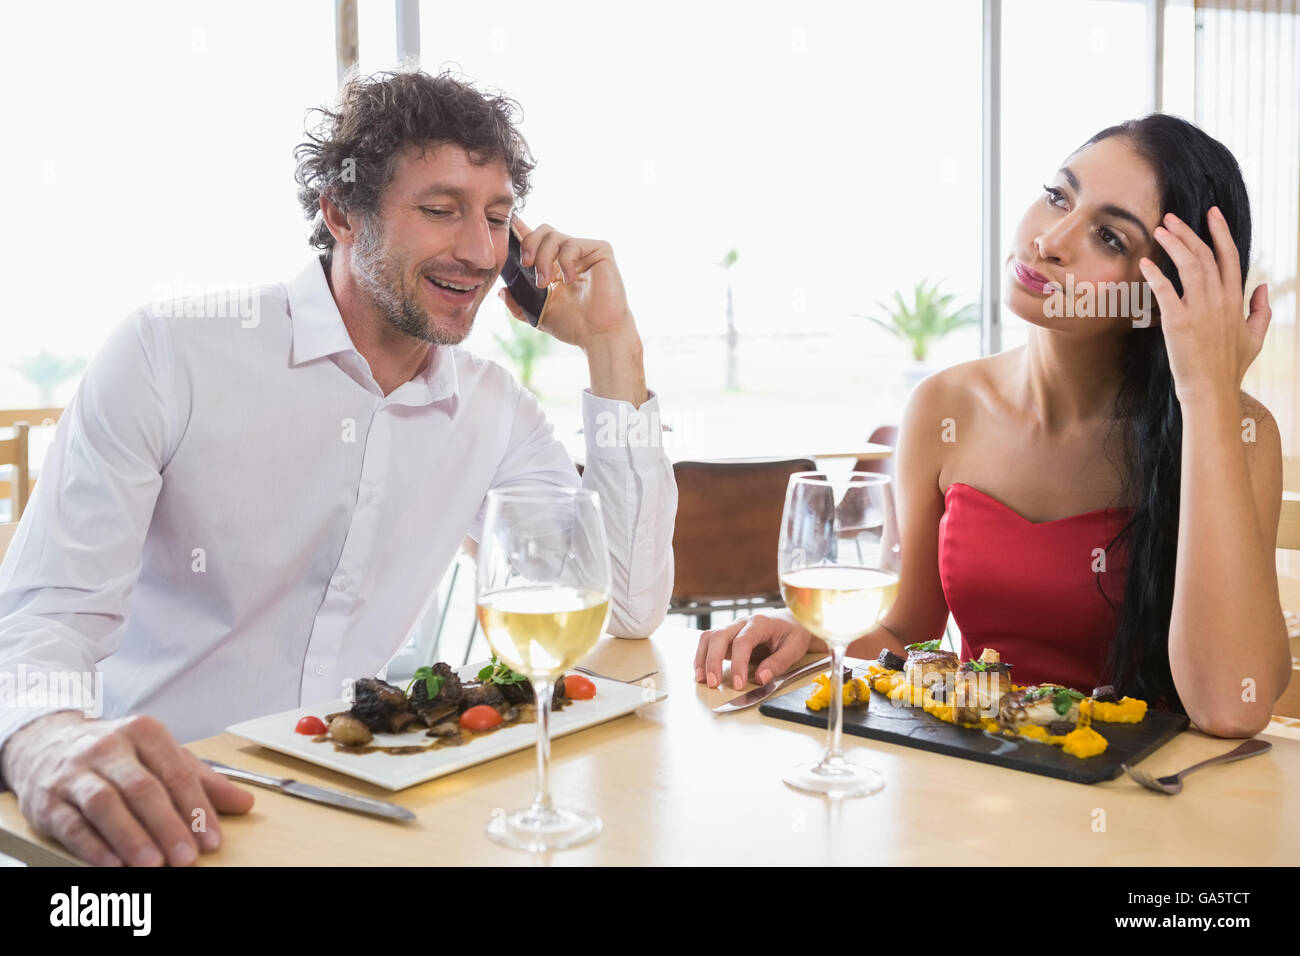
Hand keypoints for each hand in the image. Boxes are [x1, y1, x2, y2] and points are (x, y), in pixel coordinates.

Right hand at [1, 711, 253, 865]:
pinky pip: (72, 824)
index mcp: (143, 732)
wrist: (45, 744)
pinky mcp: (48, 799)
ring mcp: (74, 772)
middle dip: (166, 825)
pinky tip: (113, 865)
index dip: (196, 808)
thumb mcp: (160, 757)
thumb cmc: (116, 755)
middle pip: (142, 788)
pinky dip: (93, 847)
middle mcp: (108, 747)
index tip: (211, 840)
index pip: (176, 772)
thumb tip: (246, 803)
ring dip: (131, 837)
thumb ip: (202, 782)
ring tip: (153, 864)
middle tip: (186, 858)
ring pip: (105, 804)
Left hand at [500, 217, 635, 349]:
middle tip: (526, 265)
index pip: (535, 240)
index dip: (520, 232)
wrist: (598, 334)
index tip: (507, 232)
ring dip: (543, 258)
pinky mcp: (600, 250)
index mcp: (554, 265)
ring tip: (545, 283)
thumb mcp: (536, 315)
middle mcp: (569, 255)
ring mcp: (584, 252)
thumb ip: (517, 304)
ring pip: (554, 235)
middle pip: (543, 230)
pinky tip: (569, 279)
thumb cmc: (573, 326)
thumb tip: (500, 291)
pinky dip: (564, 261)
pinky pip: (572, 244)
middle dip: (528, 244)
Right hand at [694, 613, 813, 690]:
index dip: (738, 664)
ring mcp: (733, 627)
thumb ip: (778, 663)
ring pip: (709, 637)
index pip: (742, 642)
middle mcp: (742, 622)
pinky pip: (709, 642)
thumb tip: (761, 679)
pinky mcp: (728, 636)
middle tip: (713, 683)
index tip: (738, 684)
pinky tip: (702, 672)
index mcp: (760, 623)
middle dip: (713, 661)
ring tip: (702, 679)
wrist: (792, 621)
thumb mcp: (795, 647)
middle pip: (719, 636)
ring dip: (703, 658)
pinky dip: (702, 657)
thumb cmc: (794, 633)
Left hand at [1140, 207, 1271, 405]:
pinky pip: (1166, 290)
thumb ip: (1261, 311)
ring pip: (1188, 266)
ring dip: (1173, 245)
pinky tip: (1146, 262)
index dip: (1220, 232)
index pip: (1230, 257)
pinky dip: (1156, 274)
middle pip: (1205, 255)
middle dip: (1189, 232)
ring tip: (1159, 231)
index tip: (1211, 213)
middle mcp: (1219, 300)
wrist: (1212, 391)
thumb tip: (1264, 287)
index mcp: (1235, 300)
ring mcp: (1200, 309)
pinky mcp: (1178, 322)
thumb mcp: (1255, 337)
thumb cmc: (1230, 368)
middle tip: (1170, 218)